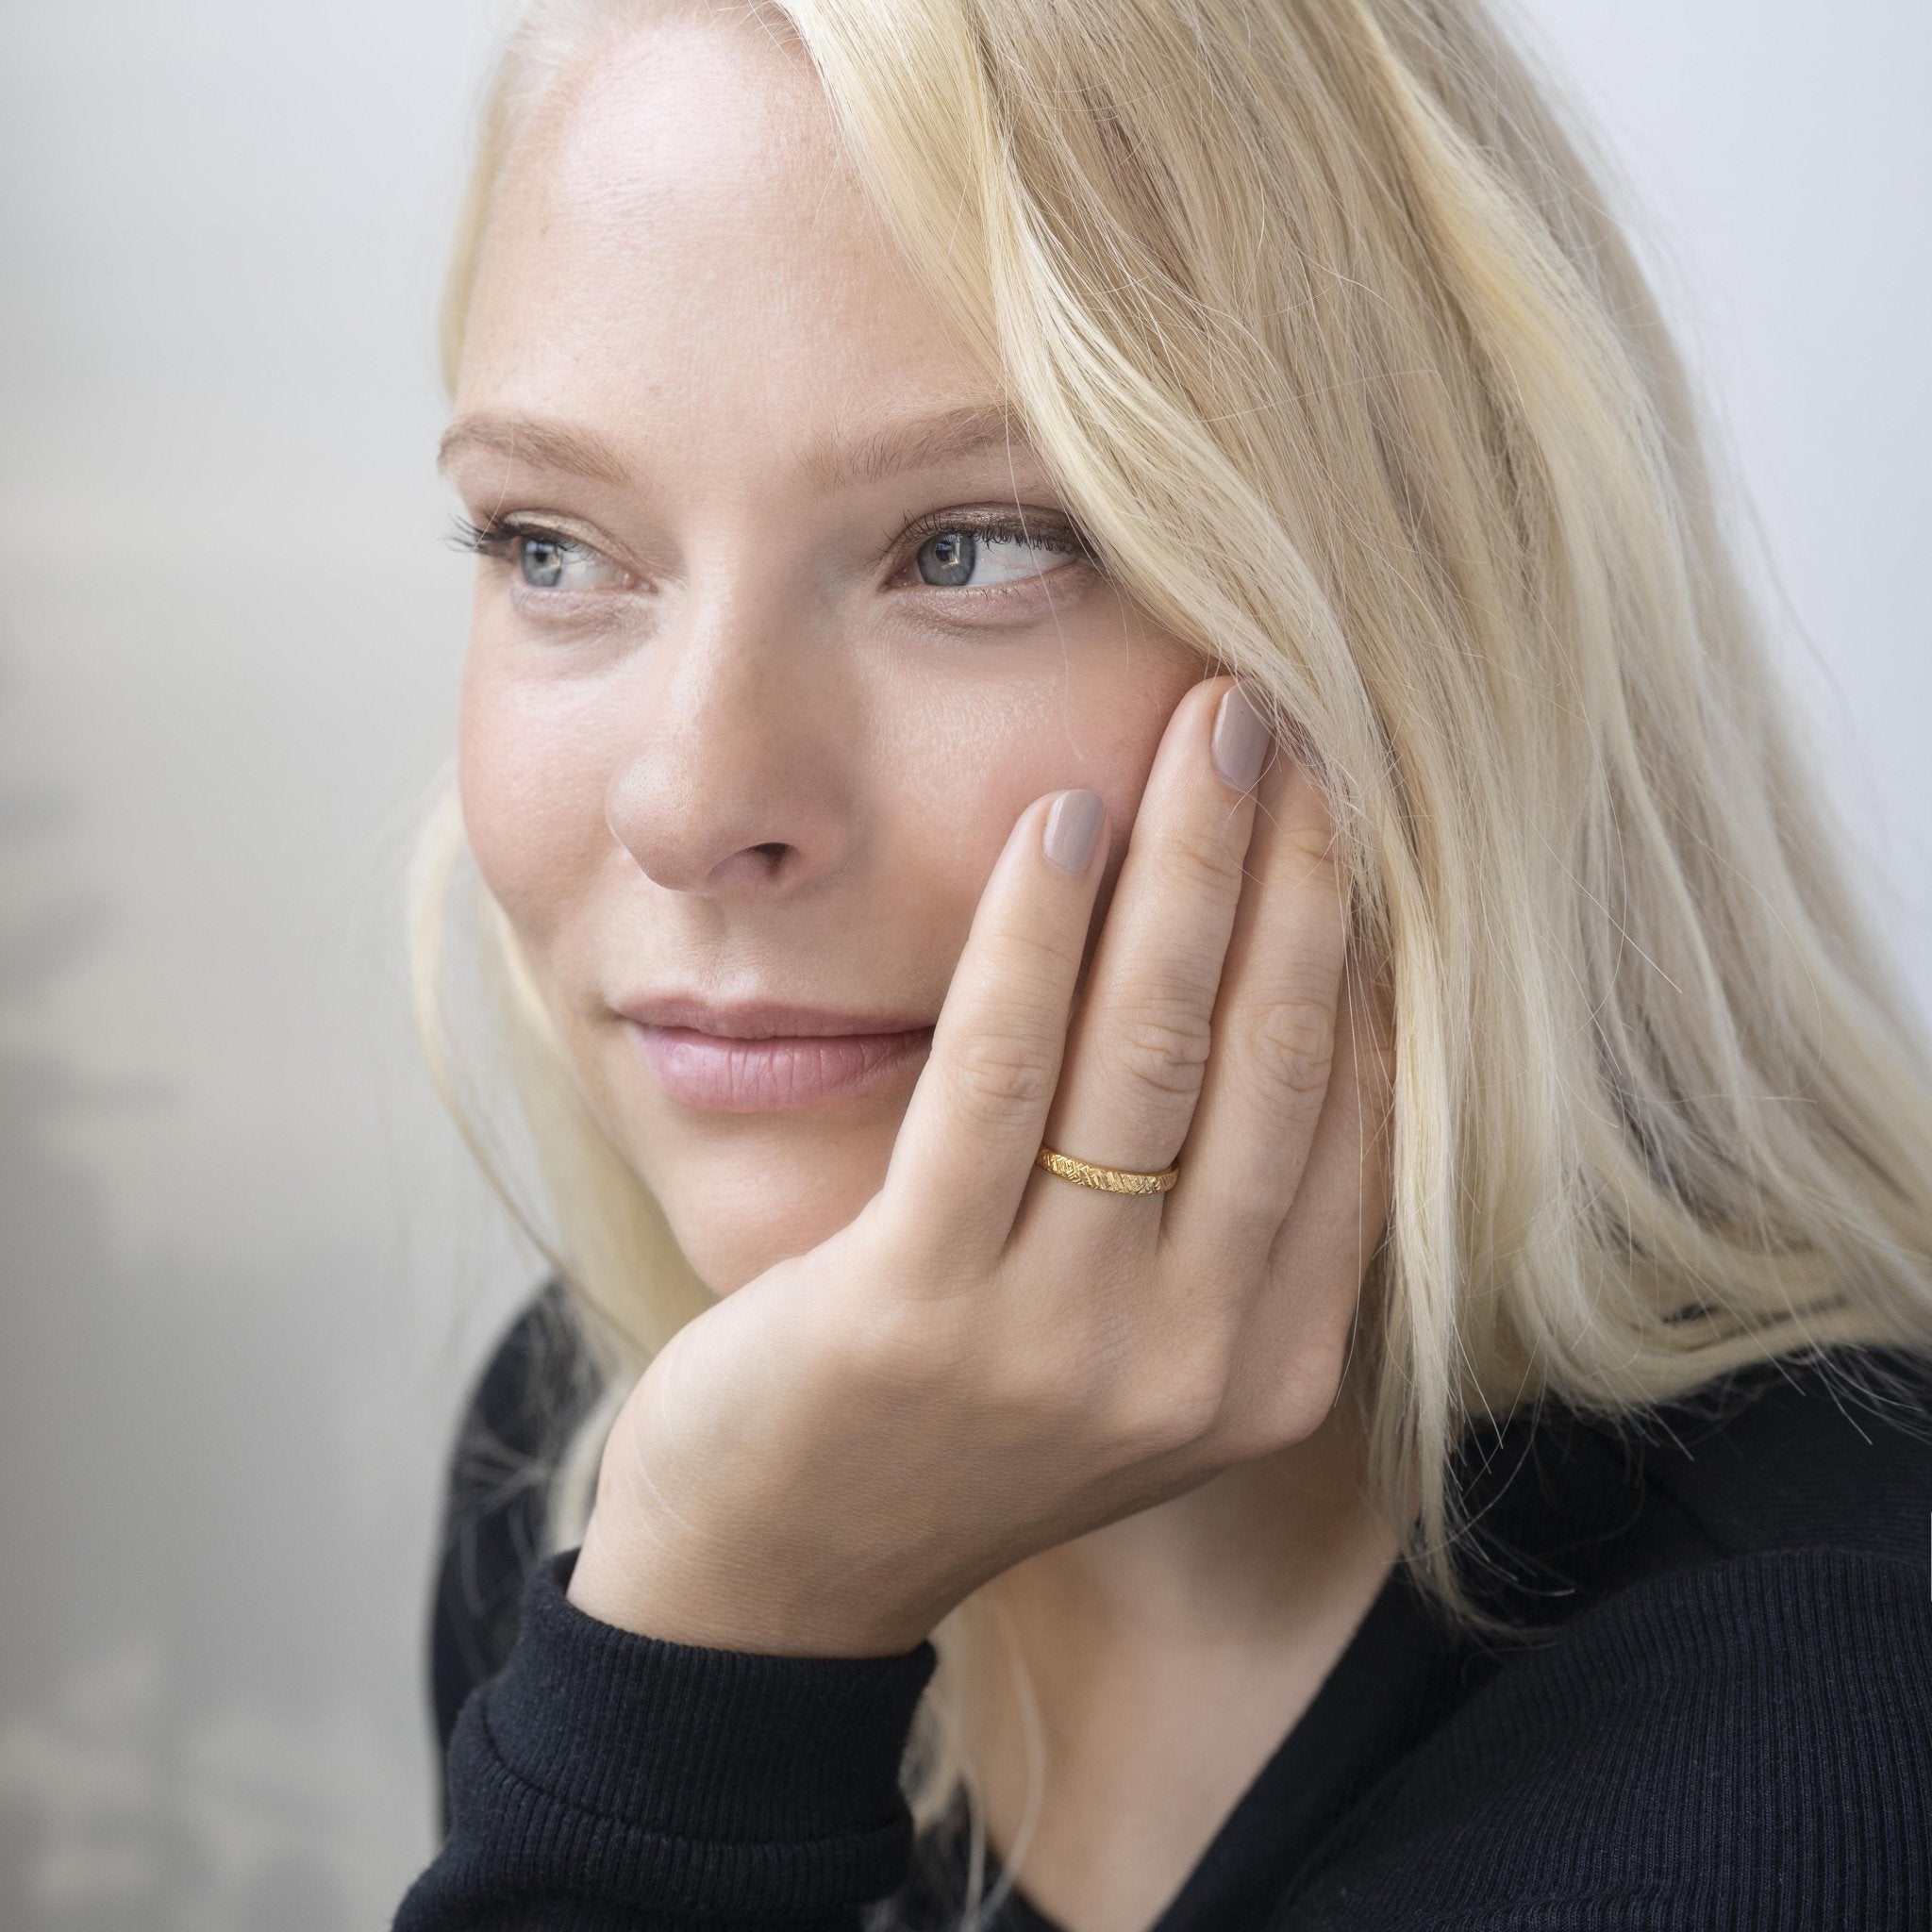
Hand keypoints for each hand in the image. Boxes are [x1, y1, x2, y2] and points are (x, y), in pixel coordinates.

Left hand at [567, 676, 1395, 1656]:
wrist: (779, 1571)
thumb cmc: (957, 1421)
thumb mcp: (1128, 1348)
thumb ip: (1222, 1222)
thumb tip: (1295, 992)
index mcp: (1268, 1370)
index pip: (1350, 1113)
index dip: (1355, 940)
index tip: (1349, 804)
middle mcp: (1194, 1366)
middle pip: (1273, 1061)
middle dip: (1291, 868)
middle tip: (1284, 717)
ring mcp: (1062, 1348)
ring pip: (1154, 1054)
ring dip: (1187, 867)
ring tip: (1201, 726)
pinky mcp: (922, 1310)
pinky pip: (999, 1080)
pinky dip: (1038, 939)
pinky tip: (1061, 824)